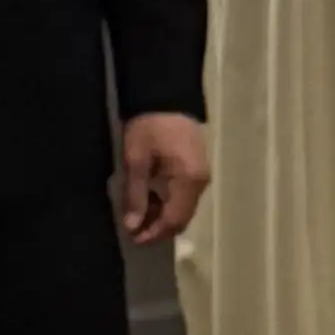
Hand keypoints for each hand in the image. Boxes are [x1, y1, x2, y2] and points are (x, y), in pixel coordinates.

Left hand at [117, 113, 209, 249]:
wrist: (166, 96)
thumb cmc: (149, 127)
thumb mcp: (137, 160)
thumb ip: (135, 195)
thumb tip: (132, 225)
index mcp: (188, 180)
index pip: (173, 219)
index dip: (154, 233)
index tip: (133, 239)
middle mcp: (200, 183)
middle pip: (182, 218)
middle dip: (159, 229)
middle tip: (134, 231)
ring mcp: (201, 176)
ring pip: (184, 208)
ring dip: (163, 216)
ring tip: (138, 216)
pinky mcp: (197, 169)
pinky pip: (185, 196)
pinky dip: (169, 204)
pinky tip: (150, 199)